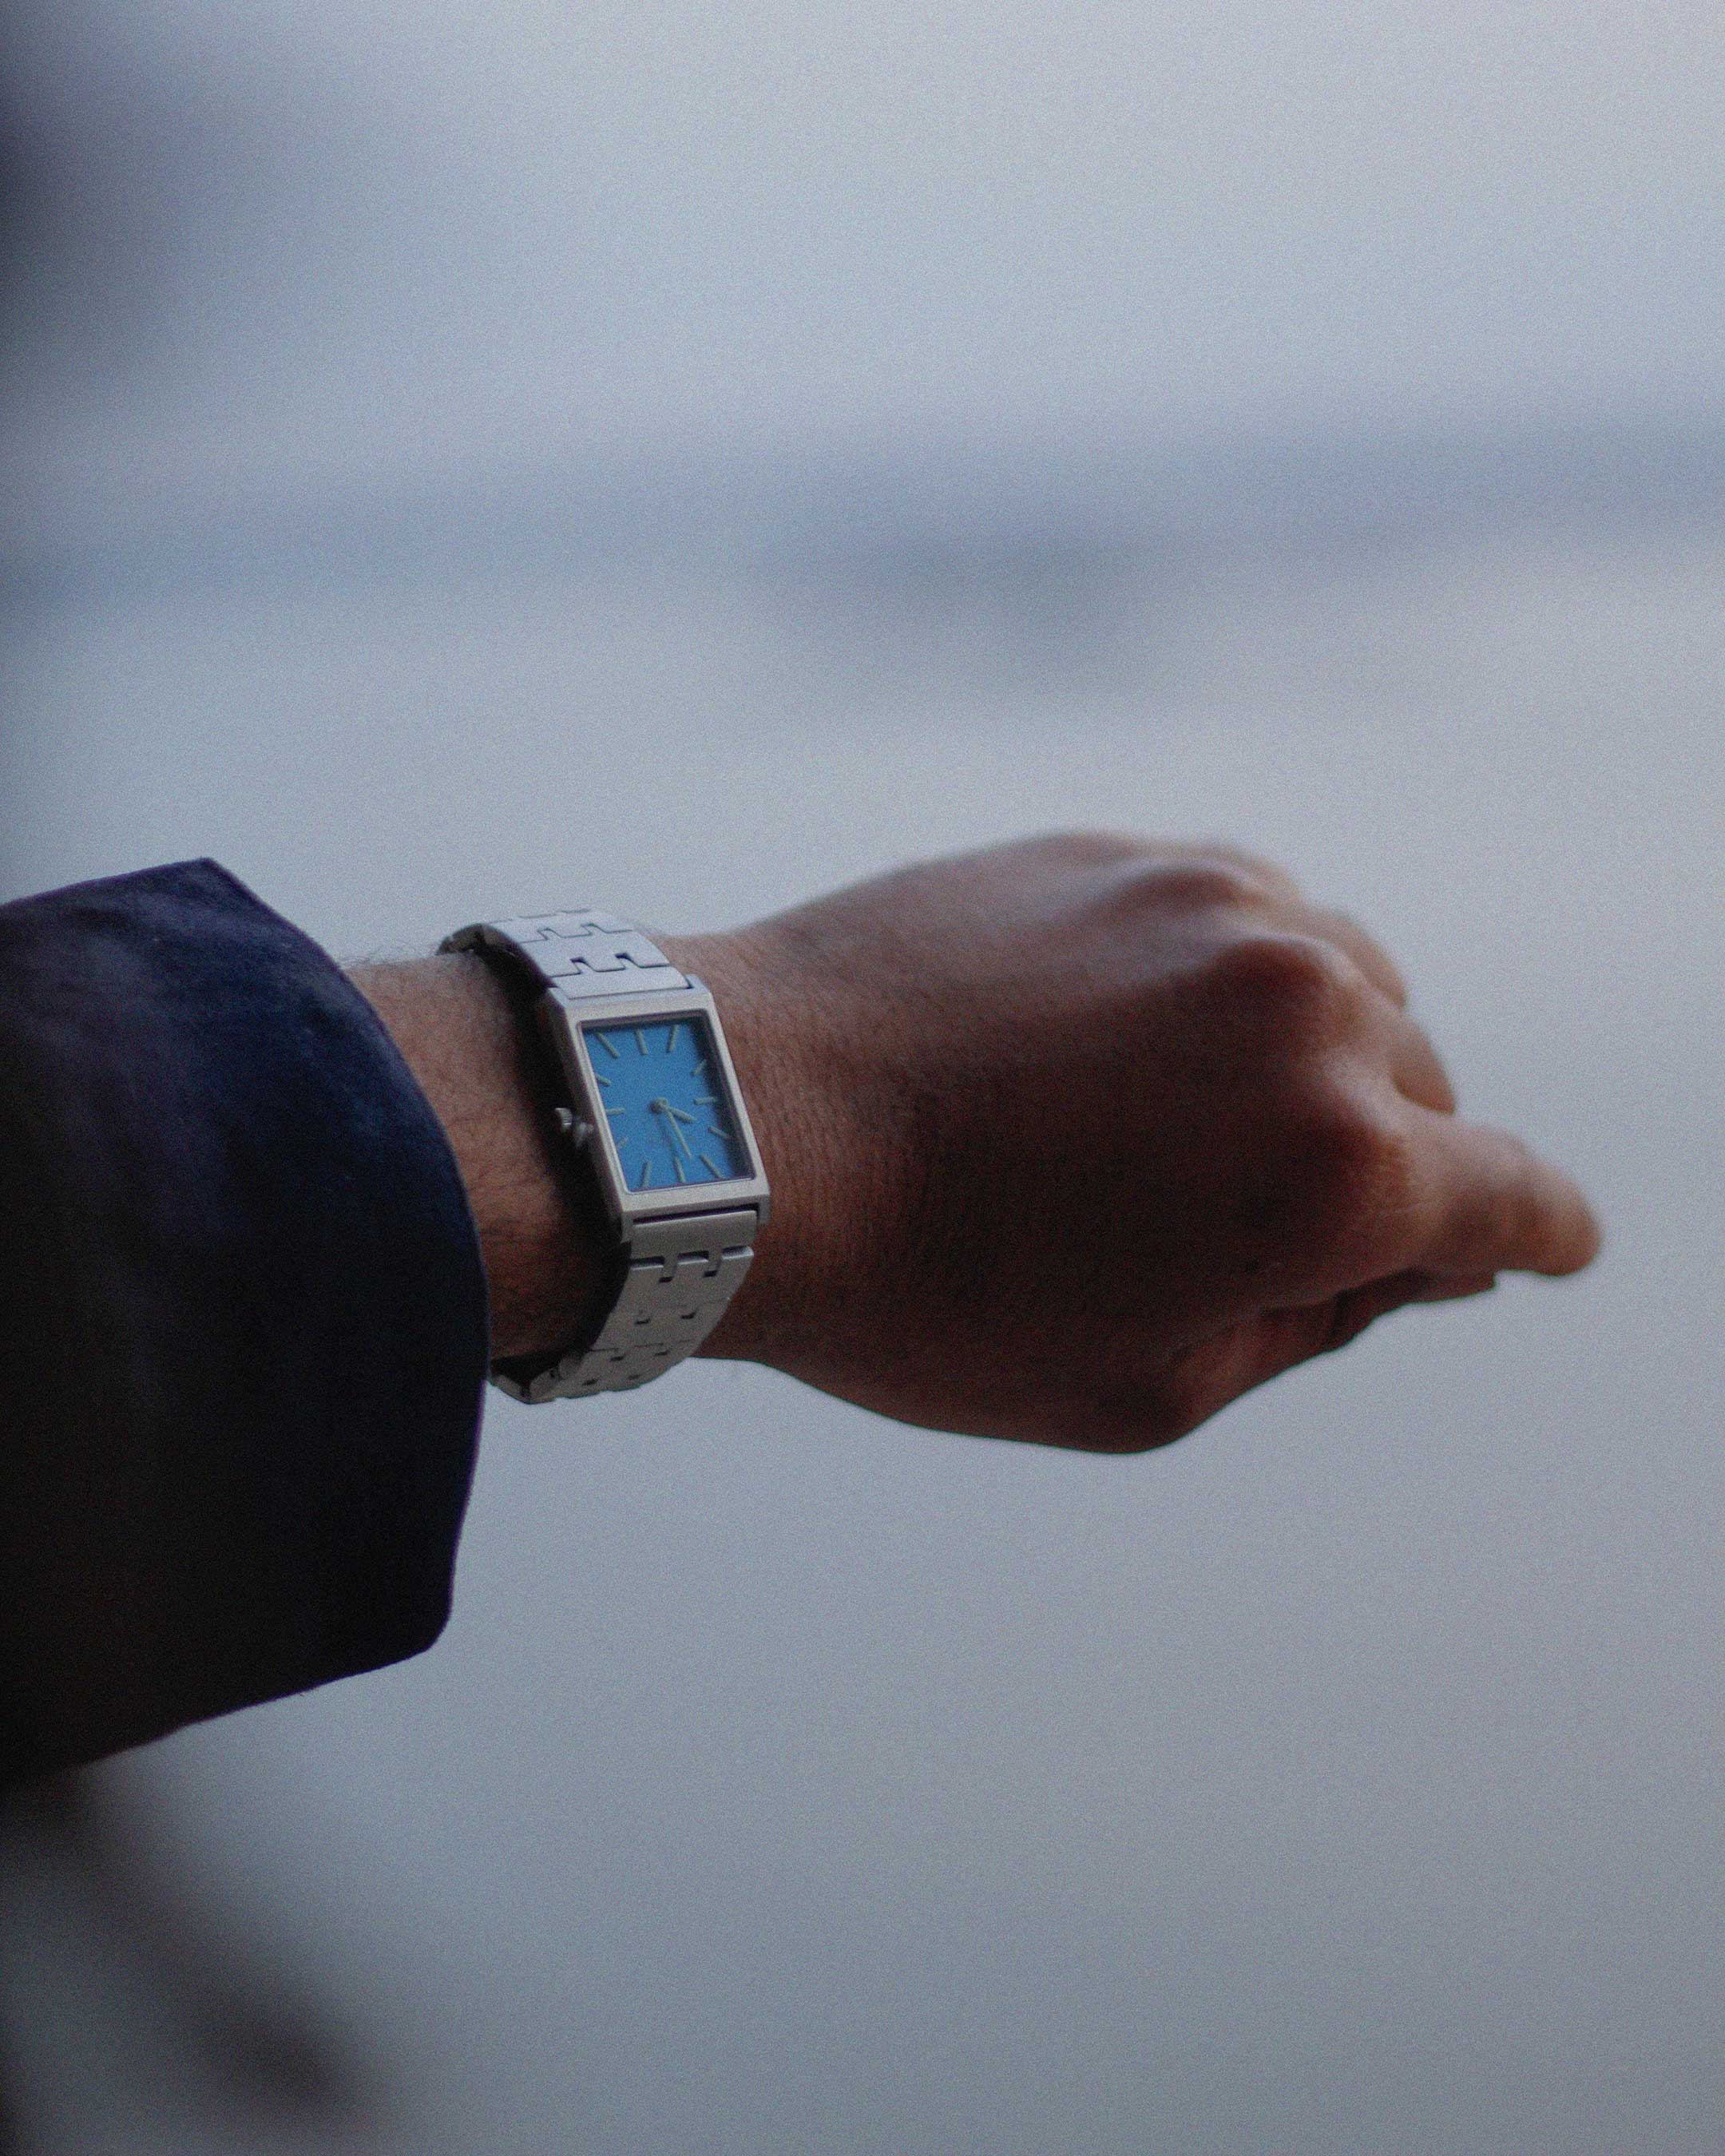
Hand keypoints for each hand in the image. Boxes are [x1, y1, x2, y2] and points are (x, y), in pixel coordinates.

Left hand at [666, 831, 1599, 1451]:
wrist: (738, 1128)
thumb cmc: (928, 1294)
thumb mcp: (1145, 1390)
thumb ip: (1314, 1322)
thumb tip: (1412, 1259)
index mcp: (1338, 1167)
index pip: (1514, 1198)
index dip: (1538, 1234)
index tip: (1550, 1242)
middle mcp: (1308, 1008)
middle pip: (1423, 1092)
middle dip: (1377, 1165)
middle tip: (1264, 1224)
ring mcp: (1214, 906)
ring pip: (1342, 983)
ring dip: (1307, 1056)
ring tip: (1184, 1126)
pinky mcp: (1123, 853)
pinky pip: (1238, 917)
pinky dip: (1223, 983)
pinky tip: (1130, 1037)